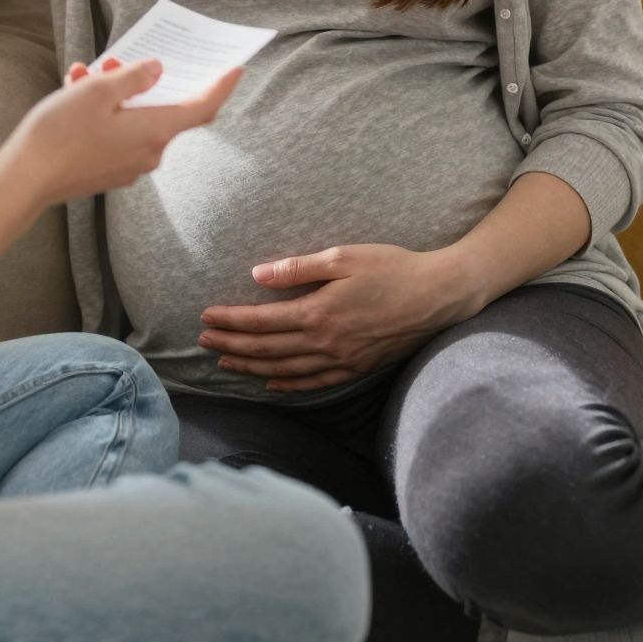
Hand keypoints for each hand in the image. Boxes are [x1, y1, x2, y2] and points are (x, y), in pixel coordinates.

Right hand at [18, 56, 241, 207]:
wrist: (26, 179)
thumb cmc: (62, 131)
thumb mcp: (99, 91)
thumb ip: (135, 77)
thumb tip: (158, 70)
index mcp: (155, 132)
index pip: (202, 108)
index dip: (220, 87)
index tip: (234, 69)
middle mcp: (149, 154)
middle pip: (162, 110)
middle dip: (142, 81)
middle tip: (117, 60)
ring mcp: (128, 167)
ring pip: (133, 120)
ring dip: (115, 94)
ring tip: (82, 75)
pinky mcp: (108, 172)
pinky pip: (116, 135)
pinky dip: (103, 114)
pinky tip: (74, 95)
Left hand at [198, 244, 464, 391]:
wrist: (439, 295)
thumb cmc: (393, 268)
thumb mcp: (344, 257)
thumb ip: (298, 269)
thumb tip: (258, 276)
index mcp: (319, 313)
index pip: (262, 321)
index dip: (231, 321)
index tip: (206, 317)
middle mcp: (326, 343)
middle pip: (267, 348)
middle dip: (232, 344)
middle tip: (203, 342)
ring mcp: (342, 360)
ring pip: (285, 370)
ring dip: (251, 366)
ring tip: (225, 362)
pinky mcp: (357, 368)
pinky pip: (314, 383)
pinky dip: (288, 384)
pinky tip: (271, 382)